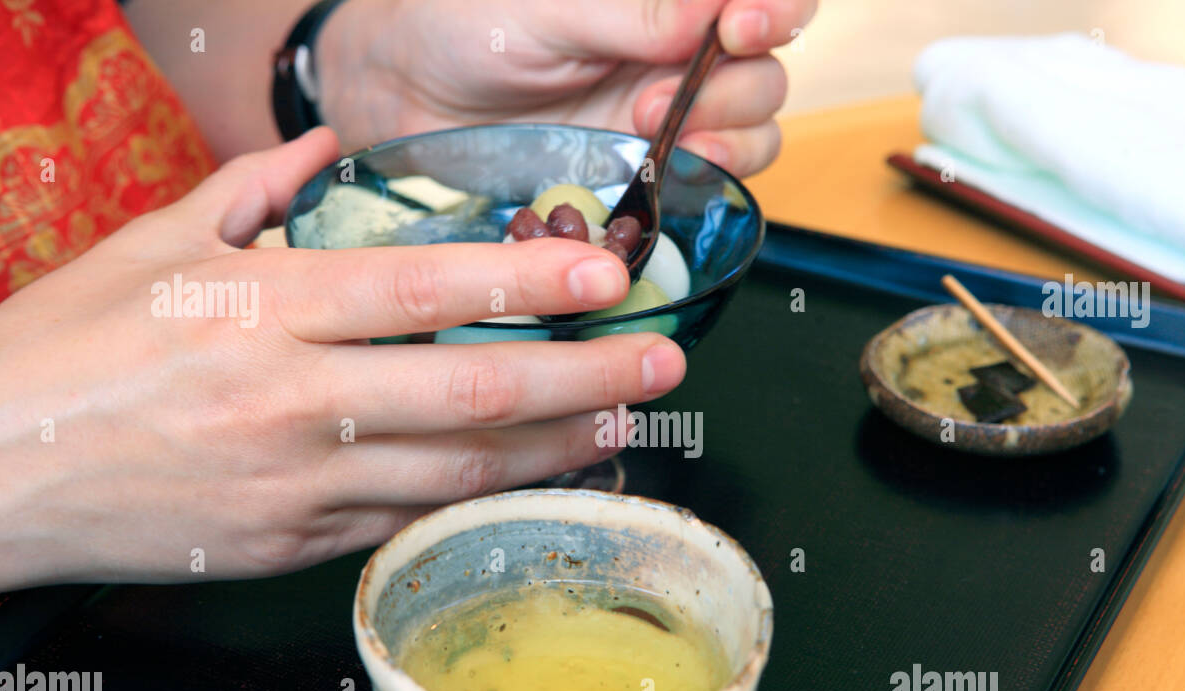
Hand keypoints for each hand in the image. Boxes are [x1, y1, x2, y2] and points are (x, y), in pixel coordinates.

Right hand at [0, 129, 684, 588]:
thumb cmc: (67, 348)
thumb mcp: (151, 247)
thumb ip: (251, 190)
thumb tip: (324, 140)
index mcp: (262, 309)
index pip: (423, 287)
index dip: (525, 275)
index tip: (602, 269)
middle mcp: (293, 398)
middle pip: (473, 386)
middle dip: (585, 374)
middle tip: (662, 359)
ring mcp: (300, 482)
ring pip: (459, 468)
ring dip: (556, 445)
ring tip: (624, 420)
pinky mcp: (294, 543)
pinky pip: (411, 518)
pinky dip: (481, 496)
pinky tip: (532, 476)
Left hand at [315, 0, 816, 176]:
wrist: (409, 95)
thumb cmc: (468, 23)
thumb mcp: (550, 9)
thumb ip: (637, 14)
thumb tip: (718, 13)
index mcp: (668, 0)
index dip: (776, 9)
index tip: (741, 26)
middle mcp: (682, 52)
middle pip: (768, 70)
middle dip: (733, 87)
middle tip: (653, 97)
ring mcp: (672, 114)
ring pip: (756, 127)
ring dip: (727, 136)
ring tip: (649, 131)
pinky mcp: (651, 170)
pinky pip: (715, 180)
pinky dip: (710, 179)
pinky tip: (672, 174)